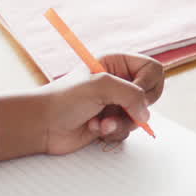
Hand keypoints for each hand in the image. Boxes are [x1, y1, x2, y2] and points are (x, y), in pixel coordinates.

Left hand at [42, 53, 164, 154]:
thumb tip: (146, 114)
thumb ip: (131, 94)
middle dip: (135, 107)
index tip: (135, 94)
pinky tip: (95, 128)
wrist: (43, 125)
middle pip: (150, 94)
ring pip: (140, 116)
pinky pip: (129, 130)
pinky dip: (113, 132)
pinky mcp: (112, 122)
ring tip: (100, 122)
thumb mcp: (101, 86)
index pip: (152, 70)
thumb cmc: (65, 99)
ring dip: (121, 122)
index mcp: (117, 63)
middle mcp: (119, 82)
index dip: (147, 84)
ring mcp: (116, 103)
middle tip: (118, 109)